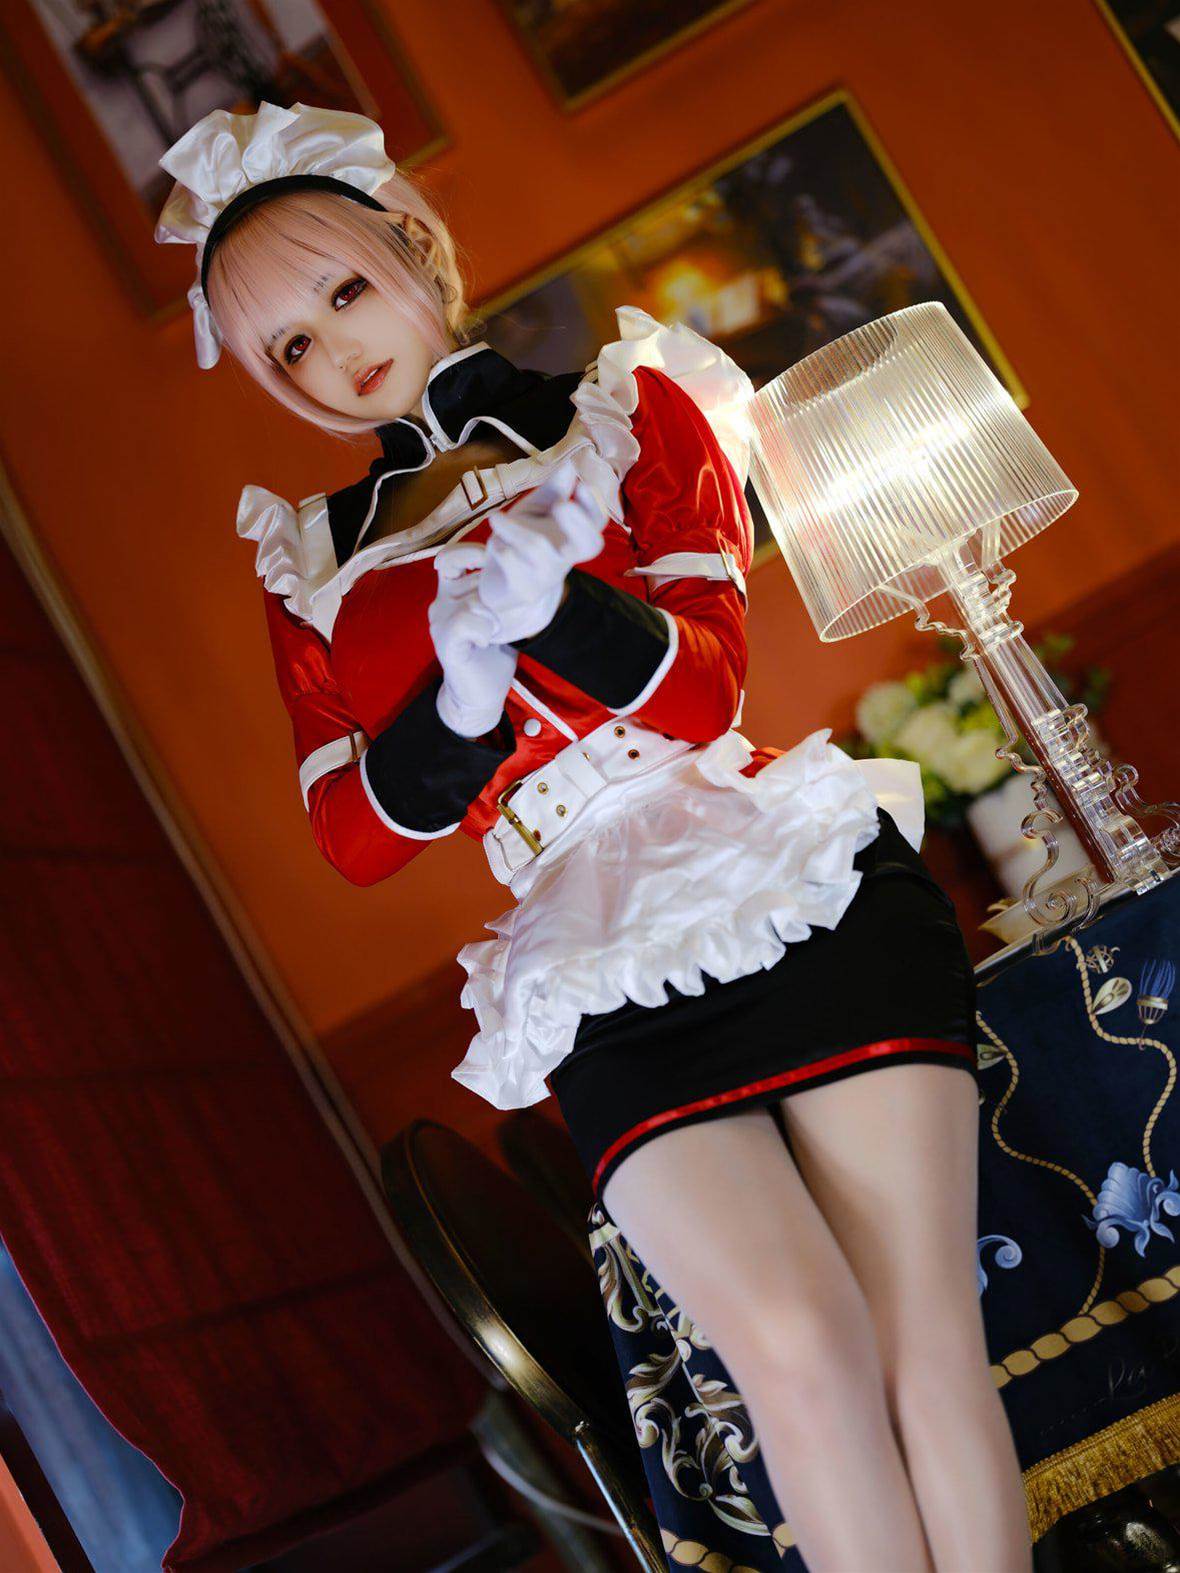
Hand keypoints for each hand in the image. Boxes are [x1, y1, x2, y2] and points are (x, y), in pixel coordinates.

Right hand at [428, 550, 517, 737]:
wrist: (478, 696)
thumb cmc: (492, 654)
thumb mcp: (500, 616)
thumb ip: (502, 593)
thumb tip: (530, 568)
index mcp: (452, 592)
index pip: (454, 556)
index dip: (473, 553)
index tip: (496, 565)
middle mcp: (441, 602)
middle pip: (470, 575)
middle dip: (496, 587)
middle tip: (507, 609)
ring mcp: (439, 621)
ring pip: (472, 599)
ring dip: (493, 612)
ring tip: (497, 630)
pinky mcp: (445, 641)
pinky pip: (464, 621)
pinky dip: (483, 629)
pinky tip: (487, 640)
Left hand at [434, 458, 607, 644]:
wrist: (500, 585)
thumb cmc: (521, 539)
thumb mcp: (536, 511)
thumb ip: (553, 490)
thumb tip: (570, 465)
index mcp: (573, 535)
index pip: (596, 521)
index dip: (593, 505)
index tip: (581, 485)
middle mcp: (566, 556)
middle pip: (589, 545)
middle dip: (578, 523)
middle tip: (561, 504)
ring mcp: (547, 575)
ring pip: (536, 546)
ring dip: (513, 528)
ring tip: (495, 517)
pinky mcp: (525, 589)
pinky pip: (511, 562)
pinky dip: (499, 547)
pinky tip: (495, 546)